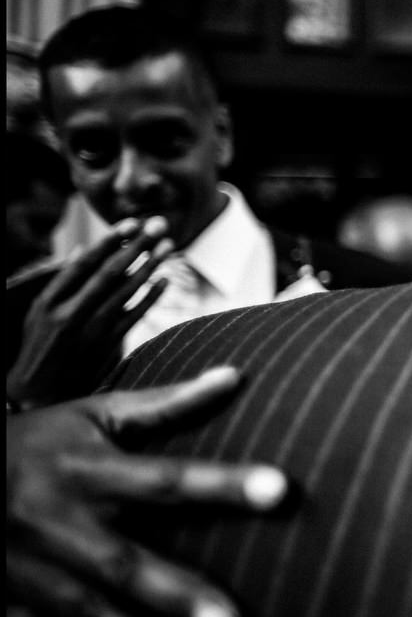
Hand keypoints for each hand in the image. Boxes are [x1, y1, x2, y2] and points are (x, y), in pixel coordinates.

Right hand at [6, 366, 288, 616]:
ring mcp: (26, 570)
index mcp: (85, 470)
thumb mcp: (90, 416)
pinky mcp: (4, 607)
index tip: (281, 489)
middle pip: (123, 563)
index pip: (167, 478)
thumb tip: (234, 376)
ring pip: (84, 614)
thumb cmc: (33, 444)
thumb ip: (163, 404)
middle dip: (176, 595)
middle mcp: (56, 522)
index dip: (224, 484)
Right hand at [7, 216, 173, 409]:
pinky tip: (165, 280)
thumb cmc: (40, 345)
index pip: (84, 263)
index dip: (110, 241)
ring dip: (150, 266)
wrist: (38, 394)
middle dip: (137, 246)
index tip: (132, 222)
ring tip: (169, 245)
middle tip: (160, 224)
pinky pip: (135, 316)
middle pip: (110, 272)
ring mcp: (91, 330)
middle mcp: (70, 313)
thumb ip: (62, 282)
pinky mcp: (108, 346)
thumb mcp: (38, 312)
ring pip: (126, 291)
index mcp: (49, 301)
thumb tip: (83, 248)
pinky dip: (151, 297)